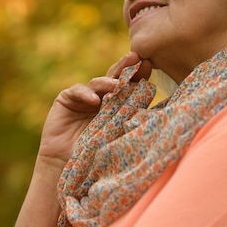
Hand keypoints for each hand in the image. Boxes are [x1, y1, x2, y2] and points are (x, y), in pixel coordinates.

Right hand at [37, 52, 151, 167]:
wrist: (67, 168)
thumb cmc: (97, 158)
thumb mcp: (119, 137)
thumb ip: (132, 120)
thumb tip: (160, 106)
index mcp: (118, 107)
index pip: (129, 87)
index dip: (138, 76)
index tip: (149, 66)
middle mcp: (102, 99)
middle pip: (115, 79)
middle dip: (125, 67)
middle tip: (135, 58)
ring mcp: (84, 97)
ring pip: (98, 82)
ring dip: (108, 81)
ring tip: (117, 84)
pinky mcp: (66, 98)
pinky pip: (78, 91)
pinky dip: (85, 94)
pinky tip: (94, 100)